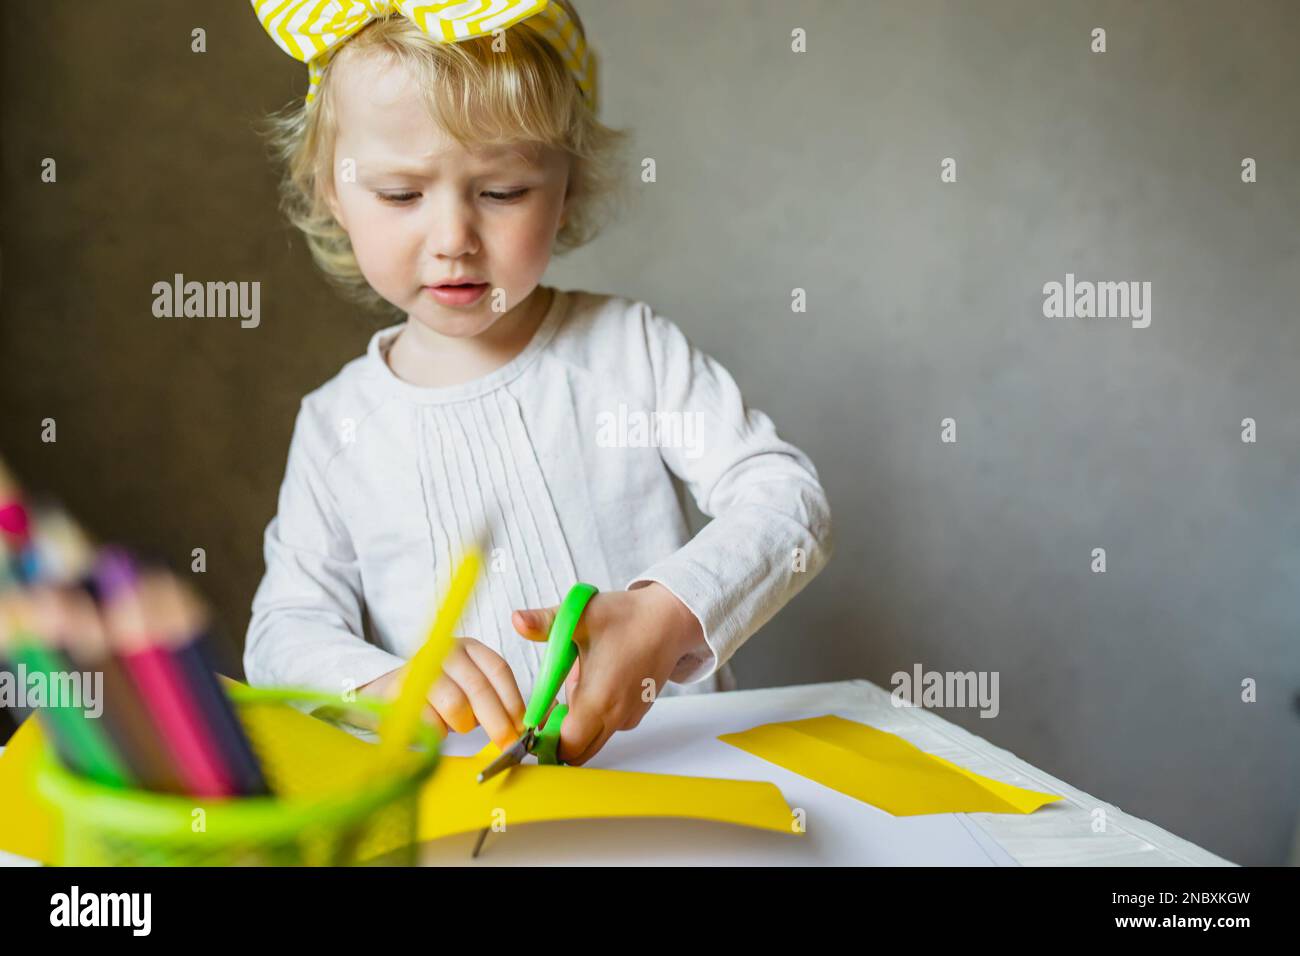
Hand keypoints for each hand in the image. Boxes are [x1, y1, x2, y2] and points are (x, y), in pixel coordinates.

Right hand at [358, 638, 525, 749]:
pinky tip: (435, 727)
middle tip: (507, 745)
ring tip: (456, 724)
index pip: (499, 670)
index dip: (514, 701)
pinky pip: (430, 721)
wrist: (387, 696)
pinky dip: (438, 733)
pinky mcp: (400, 692)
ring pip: (456, 705)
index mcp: (469, 648)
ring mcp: (421, 669)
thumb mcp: (472, 689)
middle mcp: (445, 652)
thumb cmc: (439, 697)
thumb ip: (498, 700)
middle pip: (480, 688)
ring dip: (463, 725)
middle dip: (497, 723)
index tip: (523, 728)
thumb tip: (532, 723)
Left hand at [510, 583, 704, 765]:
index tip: (537, 719)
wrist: (670, 618)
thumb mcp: (581, 616)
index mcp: (598, 700)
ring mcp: (629, 717)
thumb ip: (544, 622)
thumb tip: (516, 620)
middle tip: (551, 703)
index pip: (565, 746)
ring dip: (578, 722)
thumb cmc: (628, 618)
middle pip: (578, 751)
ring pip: (594, 738)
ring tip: (578, 681)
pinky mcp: (637, 712)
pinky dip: (596, 715)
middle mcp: (616, 716)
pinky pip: (609, 725)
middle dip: (558, 736)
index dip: (545, 739)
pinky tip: (597, 681)